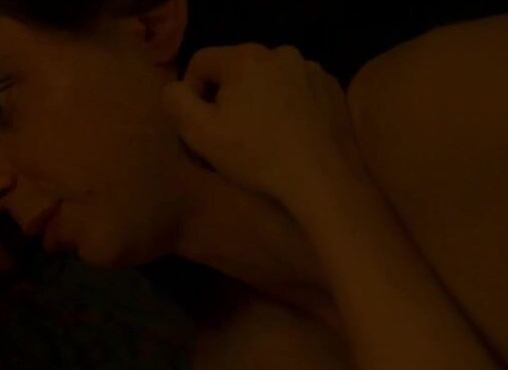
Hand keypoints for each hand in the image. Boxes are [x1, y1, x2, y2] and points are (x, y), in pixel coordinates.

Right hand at [162, 44, 365, 205]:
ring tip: (262, 137)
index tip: (200, 125)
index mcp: (245, 57)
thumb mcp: (199, 132)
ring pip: (268, 80)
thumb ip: (175, 100)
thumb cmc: (255, 155)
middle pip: (236, 70)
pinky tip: (289, 136)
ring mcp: (311, 69)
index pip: (201, 62)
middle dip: (227, 98)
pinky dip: (288, 107)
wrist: (321, 179)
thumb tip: (176, 88)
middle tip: (229, 135)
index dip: (191, 94)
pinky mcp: (332, 89)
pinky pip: (297, 91)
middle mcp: (280, 52)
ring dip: (258, 101)